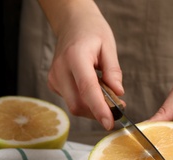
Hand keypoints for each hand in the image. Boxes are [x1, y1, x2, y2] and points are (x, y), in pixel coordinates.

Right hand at [42, 1, 123, 129]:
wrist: (72, 24)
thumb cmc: (91, 32)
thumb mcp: (108, 46)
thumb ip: (113, 71)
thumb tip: (118, 94)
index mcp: (75, 58)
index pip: (87, 89)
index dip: (99, 109)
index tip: (109, 123)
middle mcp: (60, 70)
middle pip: (79, 104)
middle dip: (99, 112)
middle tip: (118, 107)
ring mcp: (54, 78)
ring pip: (75, 106)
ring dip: (94, 108)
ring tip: (107, 96)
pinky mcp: (54, 84)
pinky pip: (72, 101)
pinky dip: (86, 102)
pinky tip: (94, 91)